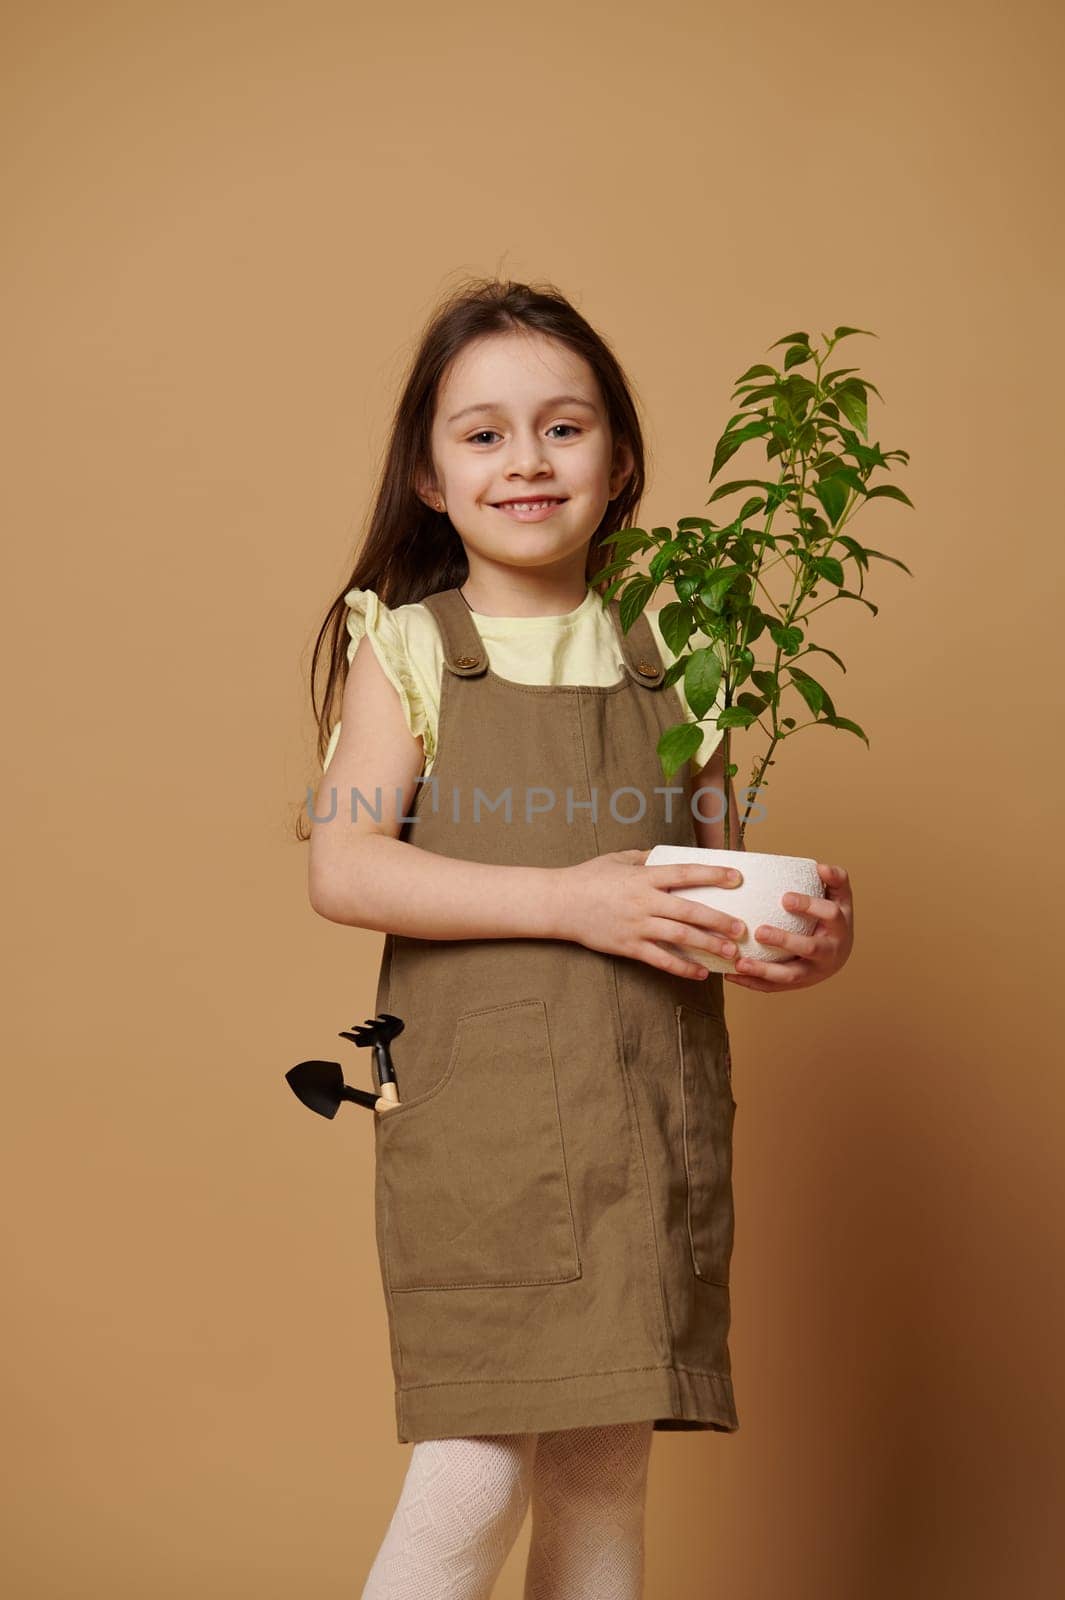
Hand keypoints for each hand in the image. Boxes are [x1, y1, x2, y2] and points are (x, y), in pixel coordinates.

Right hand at [556, 848, 746, 980]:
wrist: (559, 903)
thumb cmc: (587, 878)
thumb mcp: (616, 859)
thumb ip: (643, 857)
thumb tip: (663, 853)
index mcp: (644, 877)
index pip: (685, 873)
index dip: (713, 873)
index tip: (737, 877)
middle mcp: (644, 901)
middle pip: (690, 911)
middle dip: (719, 920)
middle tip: (742, 928)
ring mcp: (637, 926)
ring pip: (680, 937)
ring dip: (708, 945)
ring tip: (731, 952)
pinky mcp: (628, 946)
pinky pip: (660, 960)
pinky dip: (682, 968)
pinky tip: (701, 973)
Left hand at [723, 862, 853, 992]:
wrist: (838, 954)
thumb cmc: (832, 919)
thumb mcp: (839, 898)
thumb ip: (834, 879)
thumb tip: (820, 867)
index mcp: (839, 927)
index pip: (829, 914)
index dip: (809, 905)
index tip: (785, 898)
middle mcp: (830, 952)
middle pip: (809, 948)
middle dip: (784, 941)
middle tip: (759, 931)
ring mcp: (813, 972)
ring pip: (790, 975)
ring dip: (763, 970)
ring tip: (739, 963)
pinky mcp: (797, 985)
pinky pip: (774, 987)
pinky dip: (752, 983)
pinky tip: (731, 974)